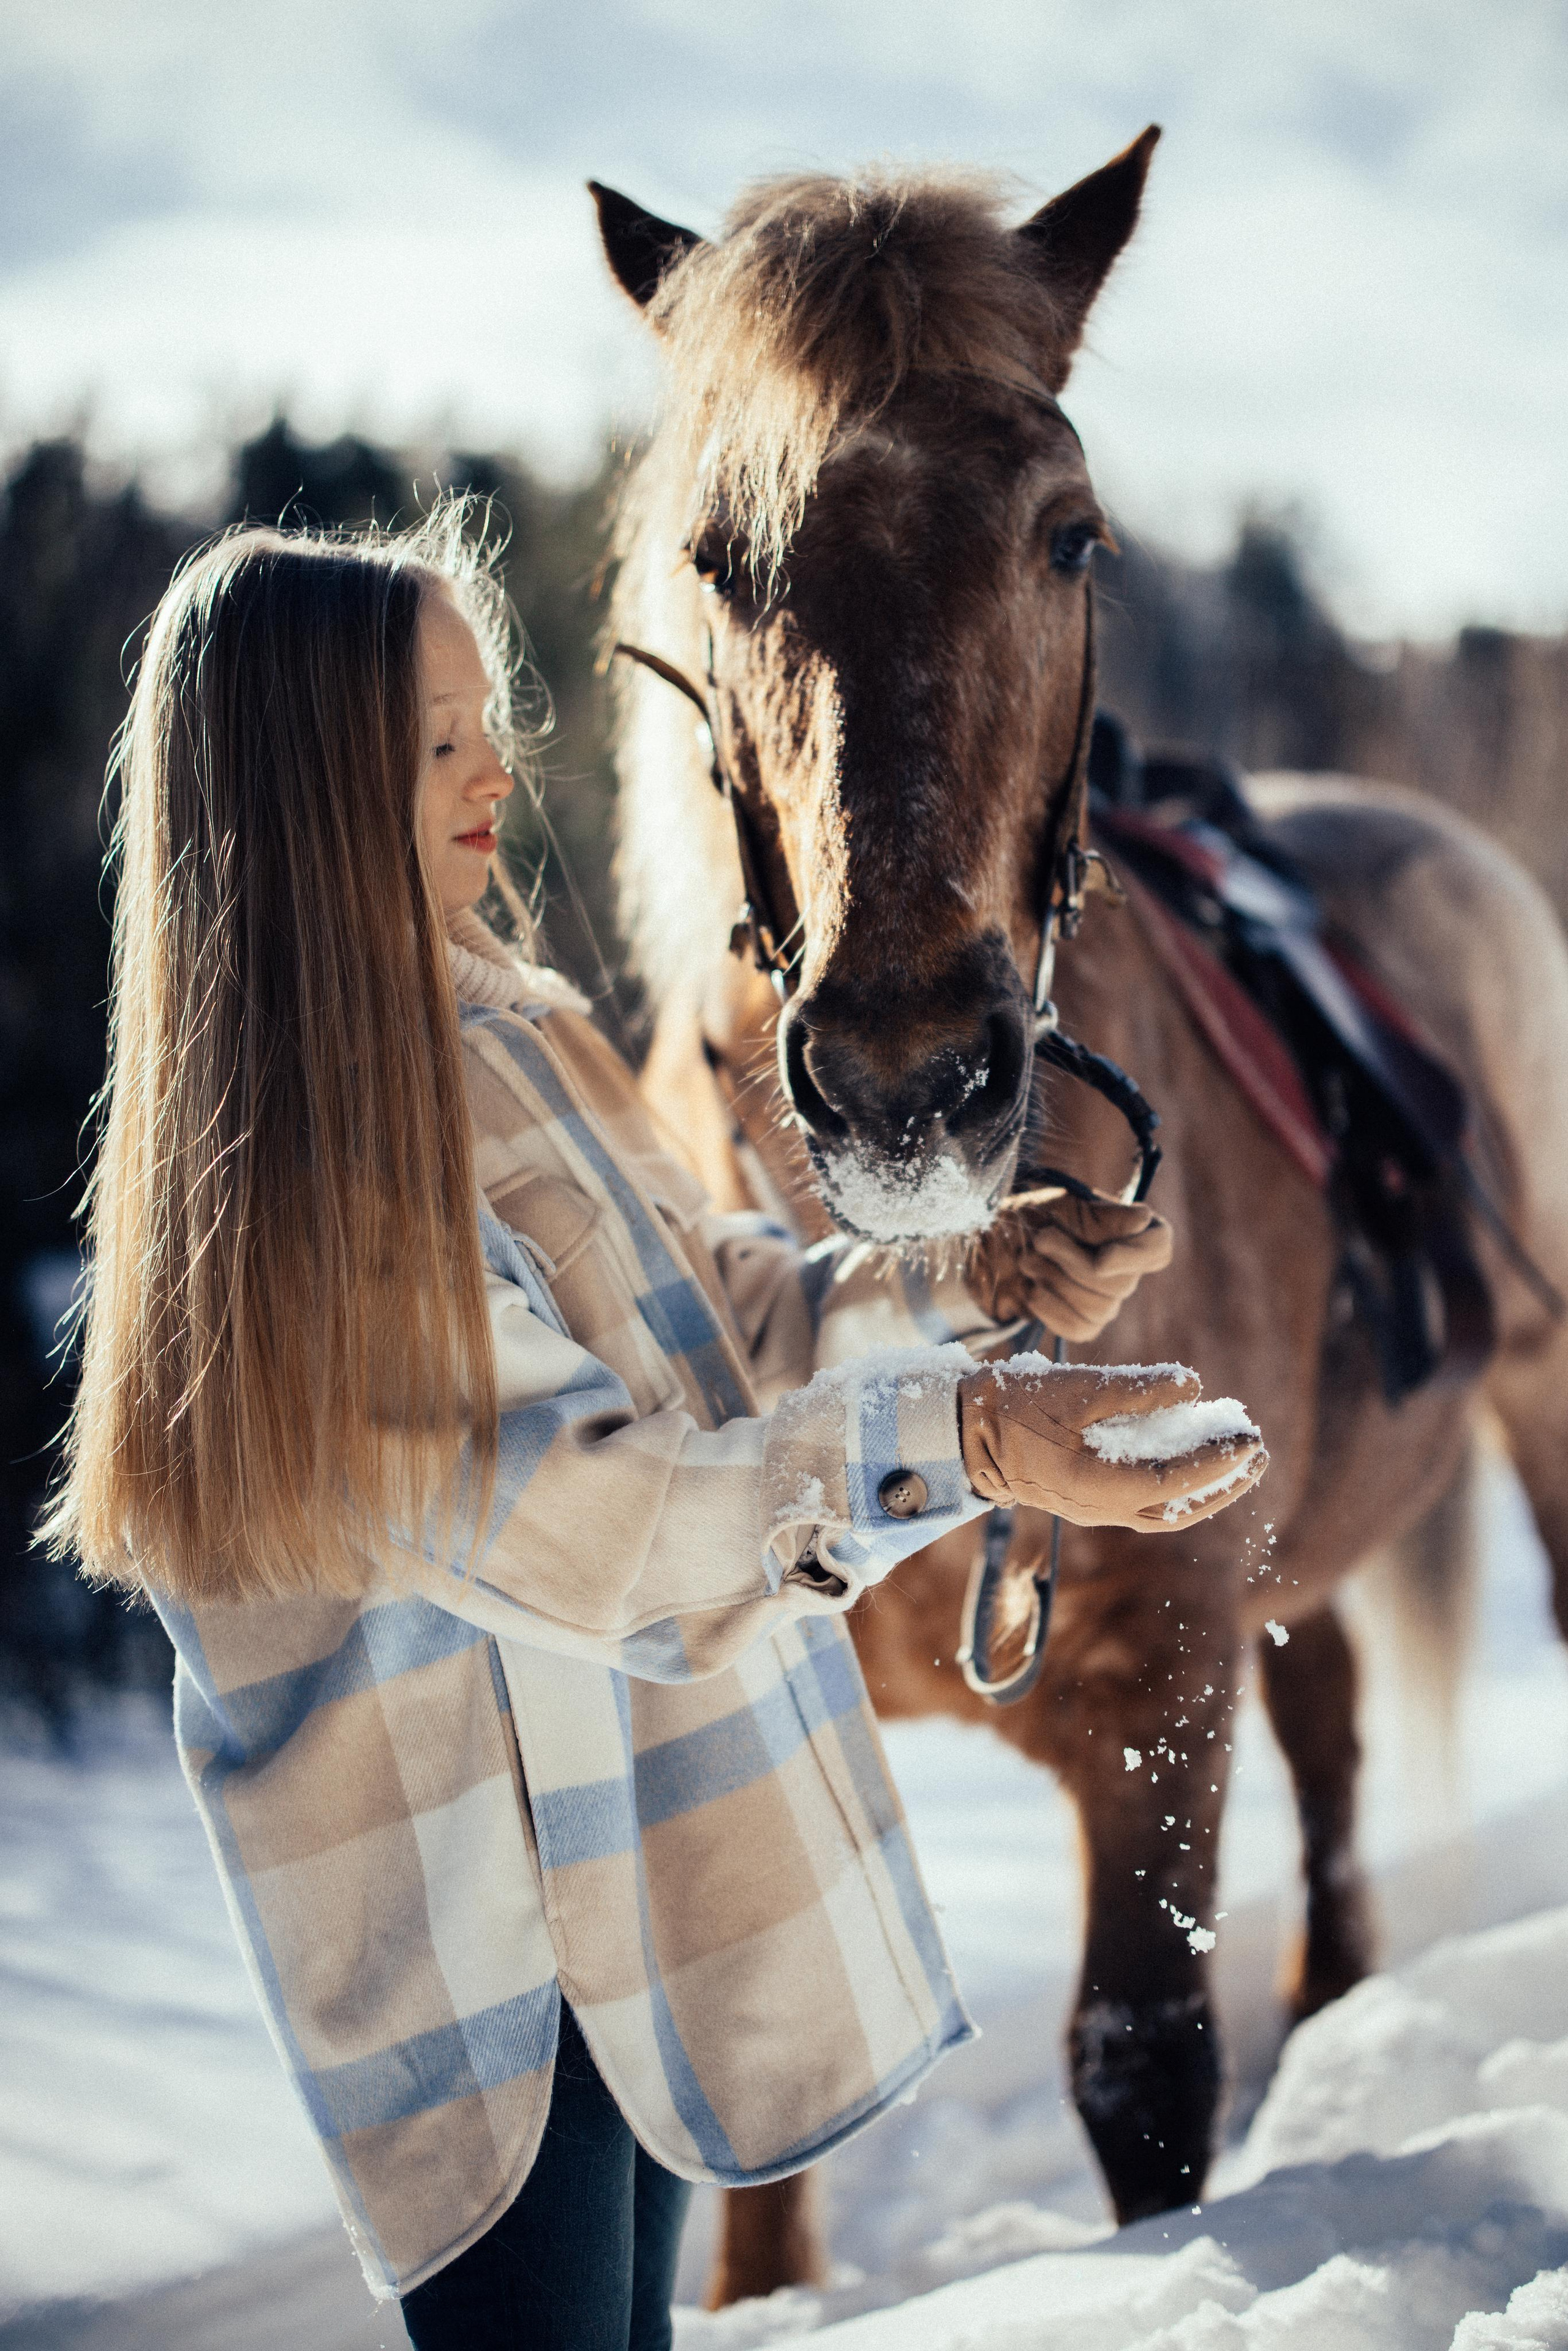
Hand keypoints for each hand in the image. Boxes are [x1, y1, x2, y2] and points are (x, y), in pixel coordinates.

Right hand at [958, 1359, 1266, 1532]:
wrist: (969, 1433)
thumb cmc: (1018, 1405)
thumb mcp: (1078, 1387)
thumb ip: (1137, 1389)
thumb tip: (1193, 1387)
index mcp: (1095, 1485)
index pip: (1173, 1483)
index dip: (1215, 1463)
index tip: (1249, 1438)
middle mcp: (1100, 1509)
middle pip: (1179, 1510)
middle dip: (1225, 1484)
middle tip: (1259, 1451)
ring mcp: (1096, 1511)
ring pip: (1166, 1514)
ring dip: (1208, 1490)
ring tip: (1241, 1463)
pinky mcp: (1091, 1502)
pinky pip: (1148, 1507)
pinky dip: (1181, 1490)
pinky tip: (1197, 1465)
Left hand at [967, 1188, 1173, 1343]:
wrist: (991, 1247)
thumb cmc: (1031, 1217)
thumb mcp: (1064, 1205)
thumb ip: (1101, 1217)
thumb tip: (1143, 1220)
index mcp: (1130, 1231)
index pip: (1158, 1248)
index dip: (1134, 1257)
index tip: (1100, 1258)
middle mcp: (1126, 1269)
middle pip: (1121, 1285)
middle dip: (1072, 1262)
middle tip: (1039, 1240)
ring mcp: (1107, 1300)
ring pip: (1099, 1308)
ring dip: (1054, 1281)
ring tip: (1028, 1260)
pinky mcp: (1083, 1323)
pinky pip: (1079, 1327)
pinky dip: (1048, 1307)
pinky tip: (1029, 1289)